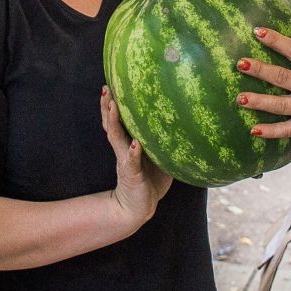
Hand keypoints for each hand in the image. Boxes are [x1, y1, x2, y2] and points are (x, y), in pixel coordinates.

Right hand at [102, 86, 170, 228]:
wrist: (138, 208)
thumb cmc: (151, 179)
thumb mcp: (159, 155)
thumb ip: (164, 139)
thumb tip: (184, 119)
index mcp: (127, 143)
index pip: (118, 120)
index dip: (114, 103)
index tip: (113, 83)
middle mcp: (123, 149)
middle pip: (111, 124)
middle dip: (108, 107)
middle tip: (106, 89)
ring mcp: (126, 161)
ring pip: (116, 138)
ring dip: (114, 122)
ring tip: (114, 106)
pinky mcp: (132, 175)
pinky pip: (132, 163)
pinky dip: (133, 153)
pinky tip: (135, 144)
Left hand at [232, 6, 290, 144]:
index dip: (276, 40)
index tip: (257, 31)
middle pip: (283, 77)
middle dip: (260, 70)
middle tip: (240, 63)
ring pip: (281, 106)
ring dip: (259, 102)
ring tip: (239, 98)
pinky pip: (287, 131)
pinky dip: (270, 132)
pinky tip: (253, 130)